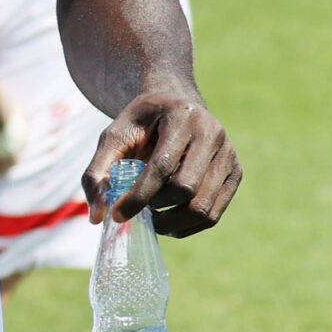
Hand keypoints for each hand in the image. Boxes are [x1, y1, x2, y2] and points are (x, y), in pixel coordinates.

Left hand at [85, 91, 241, 235]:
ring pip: (203, 208)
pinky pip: (213, 215)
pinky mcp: (235, 174)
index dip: (139, 195)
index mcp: (183, 116)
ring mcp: (229, 155)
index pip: (163, 166)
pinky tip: (167, 219)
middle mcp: (213, 134)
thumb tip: (96, 217)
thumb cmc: (141, 123)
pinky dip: (186, 226)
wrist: (174, 105)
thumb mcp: (113, 136)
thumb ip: (97, 172)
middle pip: (186, 189)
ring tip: (151, 214)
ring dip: (171, 222)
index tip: (117, 215)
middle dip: (156, 205)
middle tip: (136, 205)